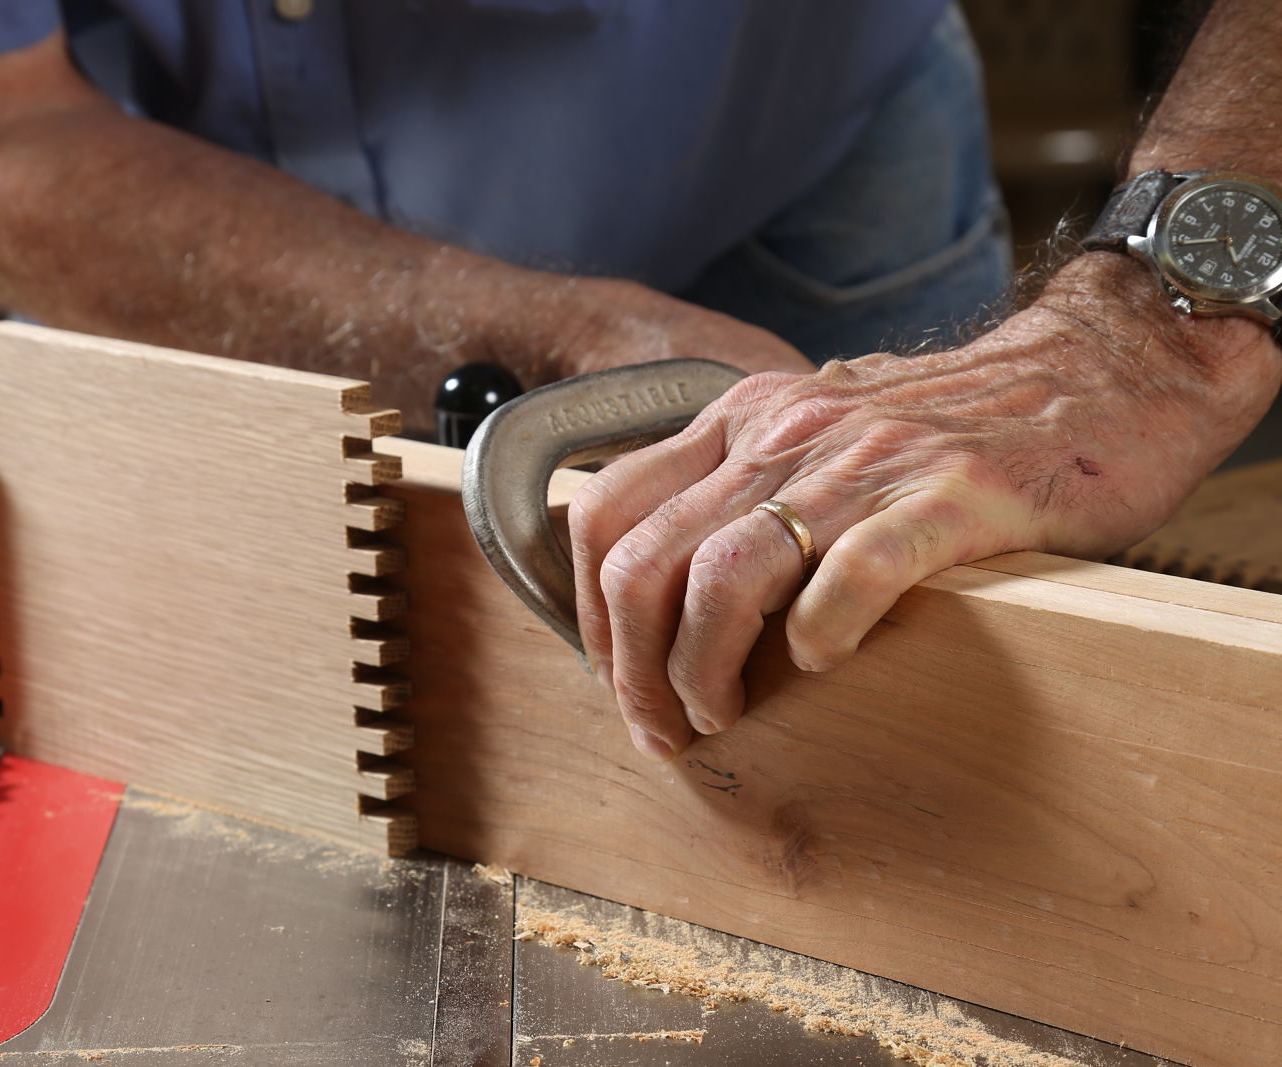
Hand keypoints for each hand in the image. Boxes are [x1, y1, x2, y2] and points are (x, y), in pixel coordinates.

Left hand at [568, 255, 1279, 762]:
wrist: (1096, 373)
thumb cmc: (952, 423)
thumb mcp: (821, 429)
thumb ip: (747, 485)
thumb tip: (672, 590)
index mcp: (744, 420)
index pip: (607, 511)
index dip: (590, 612)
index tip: (616, 675)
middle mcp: (785, 435)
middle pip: (647, 563)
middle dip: (634, 669)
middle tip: (664, 727)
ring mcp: (864, 464)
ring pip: (725, 578)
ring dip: (705, 671)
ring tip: (726, 715)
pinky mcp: (949, 498)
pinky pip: (850, 577)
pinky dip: (820, 636)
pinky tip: (824, 663)